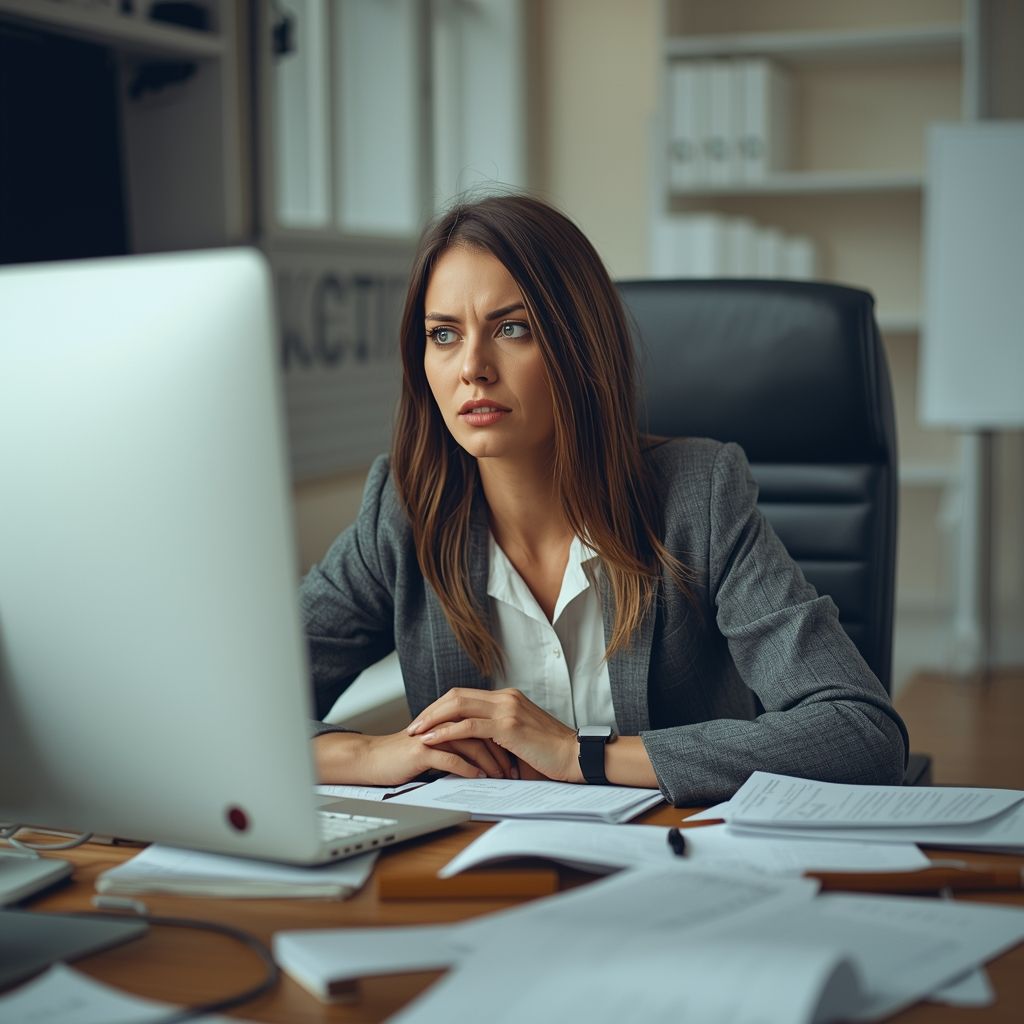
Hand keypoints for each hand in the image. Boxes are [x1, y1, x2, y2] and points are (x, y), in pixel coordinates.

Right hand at [313, 729, 516, 785]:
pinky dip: (468, 768)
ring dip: (490, 761)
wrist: (372, 760)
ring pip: (471, 743)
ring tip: (503, 777)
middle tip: (518, 769)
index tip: (518, 756)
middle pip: (483, 730)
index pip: (486, 722)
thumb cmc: (404, 757)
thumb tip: (485, 756)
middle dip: (503, 750)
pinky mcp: (422, 750)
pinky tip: (480, 778)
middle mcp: (444, 722)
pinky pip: (451, 758)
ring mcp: (434, 734)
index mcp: (450, 719)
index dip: (504, 738)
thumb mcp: (437, 747)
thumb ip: (458, 745)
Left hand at [408, 688, 582, 783]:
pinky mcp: (508, 726)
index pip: (465, 695)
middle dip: (431, 711)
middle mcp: (506, 698)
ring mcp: (507, 709)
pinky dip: (446, 732)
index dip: (441, 707)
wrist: (575, 757)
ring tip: (416, 733)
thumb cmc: (550, 754)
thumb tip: (473, 746)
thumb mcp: (520, 738)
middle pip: (456, 696)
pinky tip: (432, 740)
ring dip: (433, 720)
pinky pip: (469, 725)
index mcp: (508, 698)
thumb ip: (498, 735)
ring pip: (458, 706)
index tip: (425, 721)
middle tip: (413, 726)